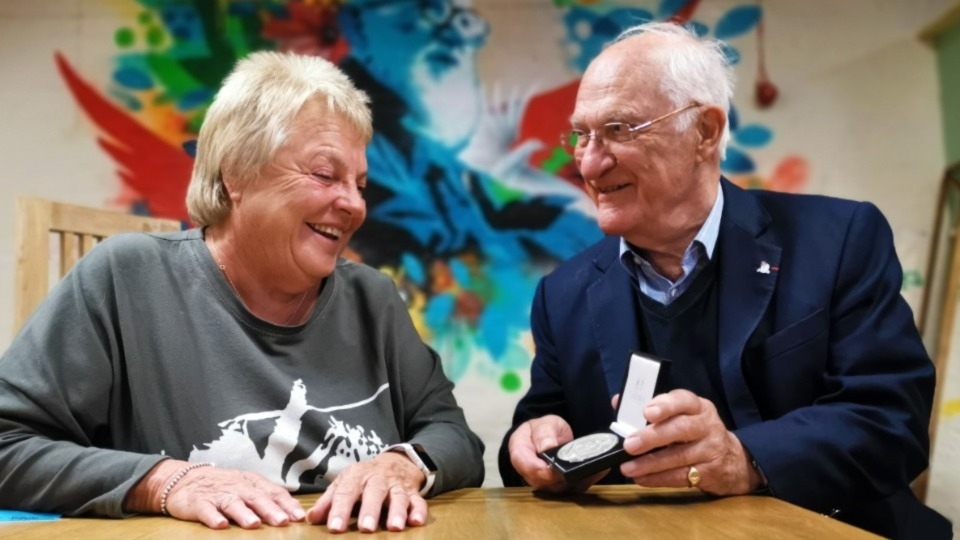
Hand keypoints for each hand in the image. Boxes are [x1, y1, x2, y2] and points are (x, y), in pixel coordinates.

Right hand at [125, 460, 304, 528]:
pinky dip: (213, 517)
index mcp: (252, 483)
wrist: (185, 478)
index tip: (299, 517)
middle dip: (270, 510)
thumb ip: (267, 497)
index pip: (273, 492)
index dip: (287, 504)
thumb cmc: (224, 485)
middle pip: (256, 498)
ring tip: (254, 524)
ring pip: (233, 503)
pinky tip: (220, 526)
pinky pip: (206, 510)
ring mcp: (218, 494)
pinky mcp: (198, 503)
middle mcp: (237, 487)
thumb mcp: (247, 486)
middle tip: (283, 521)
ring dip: (244, 514)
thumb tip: (294, 513)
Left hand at [306, 451, 427, 532]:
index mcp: (356, 476)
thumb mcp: (344, 483)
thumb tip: (310, 519)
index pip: (346, 492)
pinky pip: (418, 500)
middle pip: (374, 492)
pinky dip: (419, 510)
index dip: (340, 510)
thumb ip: (328, 501)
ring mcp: (396, 485)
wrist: (395, 461)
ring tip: (395, 527)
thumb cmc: (364, 478)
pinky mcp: (412, 492)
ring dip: (397, 511)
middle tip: (365, 529)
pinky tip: (416, 521)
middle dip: (370, 510)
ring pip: (398, 496)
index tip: (335, 528)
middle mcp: (377, 479)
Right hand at [508, 415, 604, 492]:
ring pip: (557, 491)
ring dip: (574, 482)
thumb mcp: (544, 424)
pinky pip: (571, 489)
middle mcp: (529, 473)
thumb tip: (547, 448)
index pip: (528, 467)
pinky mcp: (558, 487)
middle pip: (542, 484)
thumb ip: (544, 434)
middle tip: (577, 470)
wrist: (550, 436)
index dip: (542, 471)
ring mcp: (543, 483)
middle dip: (560, 479)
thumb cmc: (543, 429)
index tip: (557, 468)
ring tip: (591, 470)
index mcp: (520, 454)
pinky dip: (584, 481)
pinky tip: (597, 471)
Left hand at [618, 389, 760, 494]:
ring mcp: (711, 449)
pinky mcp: (710, 472)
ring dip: (650, 463)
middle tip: (630, 444)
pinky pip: (681, 476)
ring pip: (679, 456)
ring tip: (627, 467)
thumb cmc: (696, 432)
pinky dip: (658, 478)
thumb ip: (652, 408)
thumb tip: (618, 402)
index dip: (665, 405)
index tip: (647, 412)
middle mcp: (707, 425)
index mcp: (697, 406)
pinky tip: (641, 478)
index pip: (683, 400)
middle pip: (681, 428)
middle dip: (652, 437)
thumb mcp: (681, 414)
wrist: (732, 460)